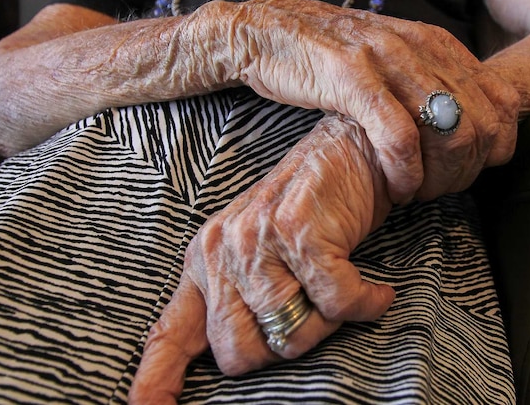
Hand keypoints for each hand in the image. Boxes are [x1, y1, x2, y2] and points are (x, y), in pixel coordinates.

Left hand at [128, 115, 395, 403]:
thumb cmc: (313, 207)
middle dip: (284, 346)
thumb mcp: (259, 251)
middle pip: (241, 354)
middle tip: (312, 310)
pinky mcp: (300, 233)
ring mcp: (258, 240)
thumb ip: (238, 299)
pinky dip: (365, 304)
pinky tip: (374, 290)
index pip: (171, 334)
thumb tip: (235, 360)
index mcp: (205, 260)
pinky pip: (337, 306)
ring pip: (291, 336)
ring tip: (341, 287)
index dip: (155, 382)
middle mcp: (223, 250)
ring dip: (328, 324)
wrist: (353, 147)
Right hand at [196, 0, 519, 201]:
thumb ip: (432, 82)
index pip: (504, 102)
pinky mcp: (352, 78)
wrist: (267, 32)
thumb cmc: (332, 57)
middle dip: (468, 170)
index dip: (497, 148)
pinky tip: (397, 189)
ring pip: (451, 131)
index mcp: (437, 43)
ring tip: (418, 192)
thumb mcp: (393, 60)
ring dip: (440, 176)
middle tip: (439, 191)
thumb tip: (473, 123)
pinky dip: (406, 173)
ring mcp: (388, 60)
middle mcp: (421, 47)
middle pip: (483, 124)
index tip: (470, 173)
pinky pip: (400, 137)